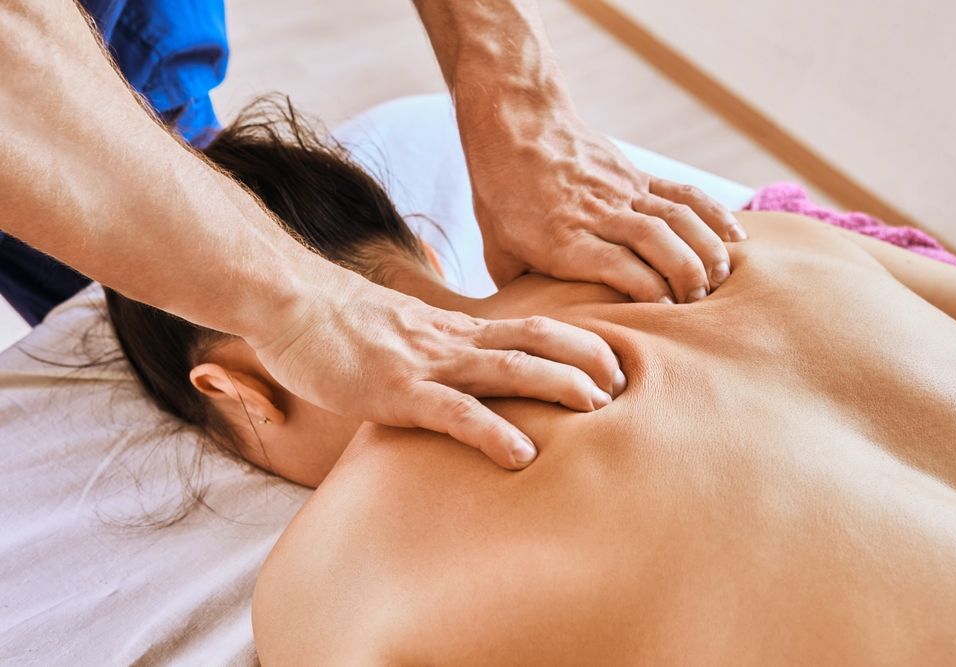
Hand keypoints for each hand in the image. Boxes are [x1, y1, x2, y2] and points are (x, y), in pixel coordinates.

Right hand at [249, 269, 623, 469]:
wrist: (293, 304)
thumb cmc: (349, 326)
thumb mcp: (409, 336)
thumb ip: (444, 354)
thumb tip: (472, 380)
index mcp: (460, 331)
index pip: (536, 326)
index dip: (581, 343)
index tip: (614, 366)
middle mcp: (454, 342)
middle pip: (538, 340)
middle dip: (588, 361)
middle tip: (624, 389)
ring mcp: (427, 364)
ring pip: (509, 368)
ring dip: (558, 384)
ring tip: (597, 408)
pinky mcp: (396, 391)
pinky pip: (454, 412)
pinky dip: (493, 432)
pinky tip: (522, 456)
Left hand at [464, 108, 746, 302]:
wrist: (516, 125)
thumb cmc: (502, 195)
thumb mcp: (497, 249)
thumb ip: (521, 290)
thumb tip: (539, 330)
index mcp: (562, 238)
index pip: (617, 265)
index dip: (648, 291)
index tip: (666, 314)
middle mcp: (598, 213)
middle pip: (656, 241)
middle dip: (685, 275)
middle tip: (699, 303)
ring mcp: (622, 191)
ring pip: (676, 218)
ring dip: (705, 248)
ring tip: (720, 279)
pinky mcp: (637, 175)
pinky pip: (683, 194)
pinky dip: (714, 214)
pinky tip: (738, 237)